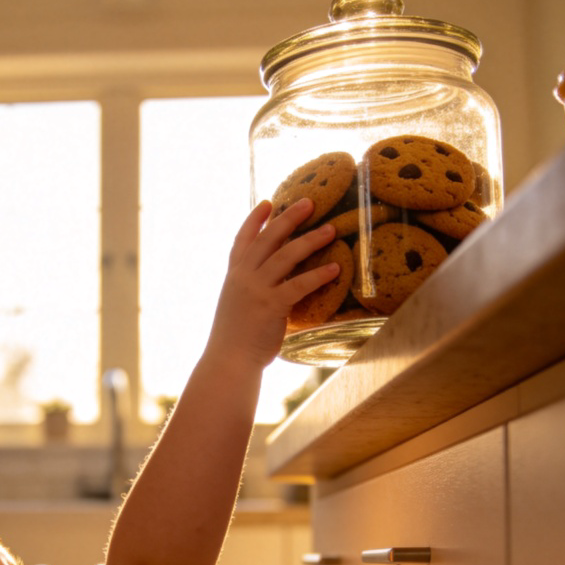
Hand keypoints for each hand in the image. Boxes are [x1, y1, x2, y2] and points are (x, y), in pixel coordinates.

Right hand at [208, 198, 338, 371]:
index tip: (268, 203)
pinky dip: (319, 275)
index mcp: (234, 277)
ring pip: (286, 256)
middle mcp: (243, 278)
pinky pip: (299, 284)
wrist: (228, 362)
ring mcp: (256, 290)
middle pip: (267, 239)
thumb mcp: (236, 307)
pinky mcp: (271, 306)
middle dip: (288, 218)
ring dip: (310, 240)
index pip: (242, 241)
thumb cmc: (235, 340)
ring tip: (331, 229)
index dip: (255, 220)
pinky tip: (336, 268)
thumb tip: (271, 285)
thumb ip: (251, 291)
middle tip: (309, 202)